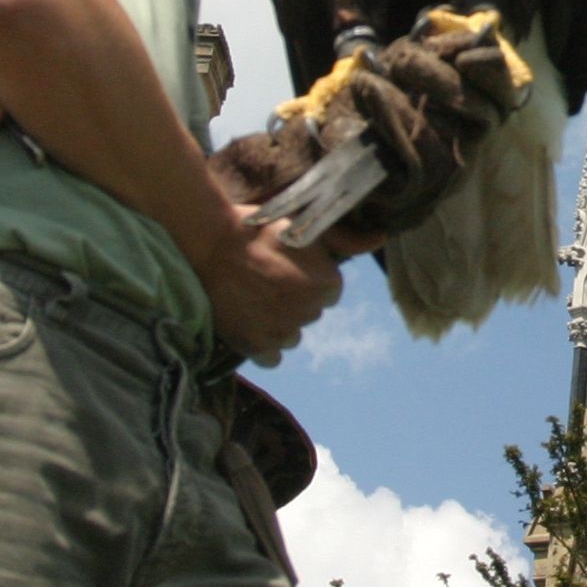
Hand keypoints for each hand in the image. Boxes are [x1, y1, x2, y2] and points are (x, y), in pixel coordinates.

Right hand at [189, 202, 343, 365]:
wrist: (211, 245)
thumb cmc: (257, 231)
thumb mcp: (303, 228)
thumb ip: (339, 243)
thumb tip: (375, 241)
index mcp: (328, 284)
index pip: (329, 292)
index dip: (309, 279)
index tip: (288, 270)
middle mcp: (311, 312)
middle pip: (309, 313)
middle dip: (294, 301)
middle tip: (267, 283)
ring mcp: (284, 332)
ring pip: (291, 336)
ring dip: (279, 324)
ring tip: (255, 302)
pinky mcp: (257, 347)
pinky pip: (272, 358)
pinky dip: (263, 346)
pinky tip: (249, 325)